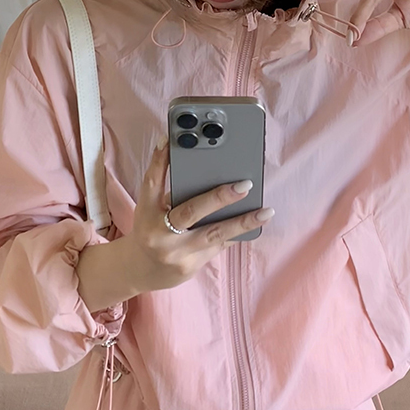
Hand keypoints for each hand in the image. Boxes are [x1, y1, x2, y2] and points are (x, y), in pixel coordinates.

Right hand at [124, 141, 274, 293]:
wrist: (143, 270)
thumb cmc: (152, 229)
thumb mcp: (151, 207)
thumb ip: (169, 188)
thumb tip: (197, 162)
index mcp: (146, 211)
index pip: (152, 182)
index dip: (159, 160)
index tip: (170, 139)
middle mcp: (159, 233)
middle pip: (190, 211)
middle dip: (219, 198)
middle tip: (245, 185)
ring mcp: (177, 252)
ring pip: (213, 234)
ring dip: (242, 222)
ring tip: (266, 211)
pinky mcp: (191, 266)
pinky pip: (219, 246)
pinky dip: (238, 233)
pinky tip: (257, 224)